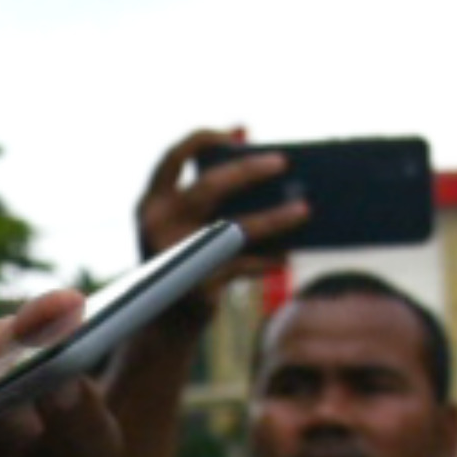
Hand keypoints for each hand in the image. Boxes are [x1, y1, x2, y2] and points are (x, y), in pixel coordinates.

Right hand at [140, 124, 316, 276]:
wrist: (165, 324)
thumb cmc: (185, 260)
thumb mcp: (185, 225)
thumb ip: (210, 192)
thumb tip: (263, 161)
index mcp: (151, 203)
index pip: (174, 156)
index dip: (205, 138)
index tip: (239, 133)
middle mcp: (158, 226)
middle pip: (208, 186)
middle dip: (248, 170)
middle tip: (283, 161)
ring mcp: (176, 257)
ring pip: (235, 230)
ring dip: (275, 218)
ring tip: (305, 210)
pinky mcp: (199, 287)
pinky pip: (245, 266)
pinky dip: (268, 260)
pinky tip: (288, 254)